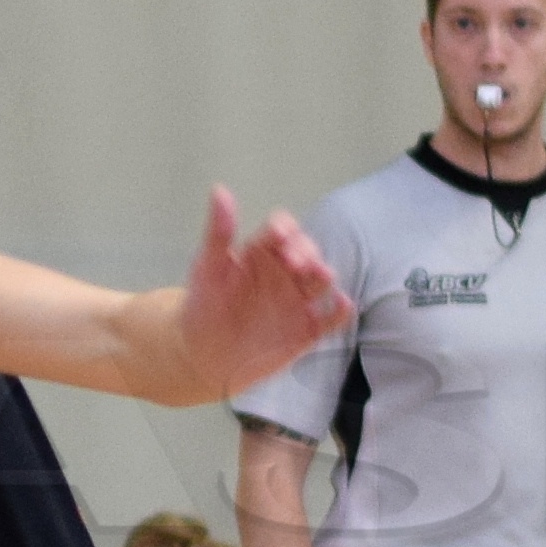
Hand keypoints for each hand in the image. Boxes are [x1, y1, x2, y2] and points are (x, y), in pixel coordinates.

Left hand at [174, 188, 352, 398]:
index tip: (277, 236)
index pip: (281, 231)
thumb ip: (218, 232)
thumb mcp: (207, 268)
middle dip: (305, 252)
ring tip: (320, 275)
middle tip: (295, 261)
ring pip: (320, 281)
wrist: (203, 356)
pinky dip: (340, 311)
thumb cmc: (204, 307)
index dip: (283, 230)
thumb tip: (220, 191)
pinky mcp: (307, 329)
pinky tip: (341, 304)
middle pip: (306, 252)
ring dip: (323, 275)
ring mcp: (298, 300)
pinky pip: (330, 318)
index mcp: (262, 253)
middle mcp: (284, 272)